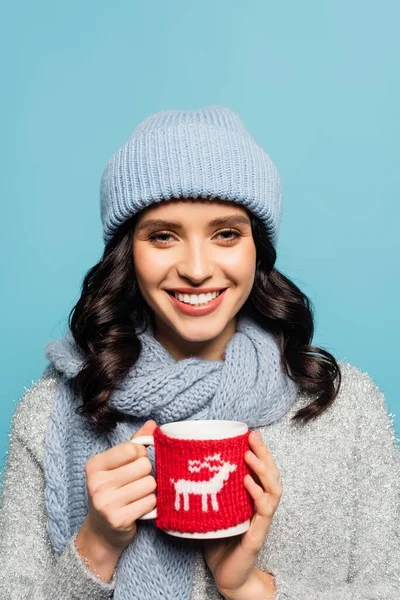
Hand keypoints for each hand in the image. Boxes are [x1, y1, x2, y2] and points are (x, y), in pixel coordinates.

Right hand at [82, 419, 157, 552]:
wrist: (102, 531)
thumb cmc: (112, 491)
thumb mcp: (117, 466)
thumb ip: (134, 443)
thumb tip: (153, 423)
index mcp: (94, 465)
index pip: (133, 448)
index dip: (141, 455)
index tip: (133, 465)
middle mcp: (96, 483)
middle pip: (144, 466)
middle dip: (146, 474)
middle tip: (135, 483)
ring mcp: (105, 503)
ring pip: (150, 484)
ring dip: (149, 490)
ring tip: (136, 496)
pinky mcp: (118, 520)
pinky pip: (150, 502)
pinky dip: (150, 505)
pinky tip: (138, 508)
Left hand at [203, 430, 281, 598]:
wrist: (227, 576)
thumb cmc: (219, 542)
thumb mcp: (211, 509)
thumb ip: (206, 491)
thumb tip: (184, 467)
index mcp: (253, 498)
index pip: (262, 470)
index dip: (260, 451)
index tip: (251, 433)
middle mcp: (261, 507)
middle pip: (272, 475)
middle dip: (264, 454)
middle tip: (253, 438)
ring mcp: (261, 521)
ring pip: (273, 491)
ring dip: (263, 471)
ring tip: (250, 457)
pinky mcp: (257, 536)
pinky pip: (263, 513)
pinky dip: (257, 495)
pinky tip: (248, 483)